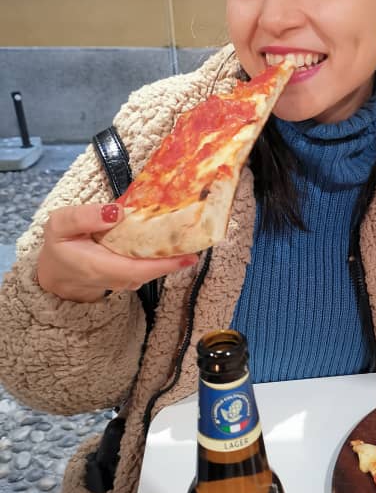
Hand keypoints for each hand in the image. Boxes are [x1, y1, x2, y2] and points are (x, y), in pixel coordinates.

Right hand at [36, 203, 198, 302]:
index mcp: (100, 266)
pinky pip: (151, 265)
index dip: (164, 264)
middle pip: (153, 269)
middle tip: (202, 235)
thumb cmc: (60, 247)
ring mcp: (127, 280)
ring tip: (195, 232)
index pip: (138, 269)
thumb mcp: (59, 226)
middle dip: (178, 256)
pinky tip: (178, 236)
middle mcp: (118, 277)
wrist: (57, 275)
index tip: (189, 254)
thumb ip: (83, 218)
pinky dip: (165, 253)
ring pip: (154, 268)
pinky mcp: (132, 276)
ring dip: (174, 253)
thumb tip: (115, 212)